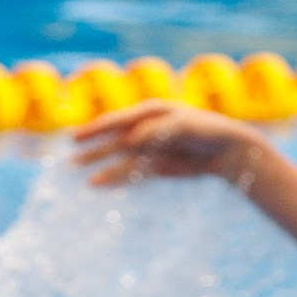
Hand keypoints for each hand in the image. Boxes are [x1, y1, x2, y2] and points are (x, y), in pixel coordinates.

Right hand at [71, 101, 267, 186]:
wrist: (228, 150)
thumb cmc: (208, 131)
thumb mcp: (185, 127)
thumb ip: (157, 131)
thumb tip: (129, 140)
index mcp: (150, 112)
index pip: (117, 120)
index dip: (95, 129)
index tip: (76, 138)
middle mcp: (146, 129)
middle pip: (112, 139)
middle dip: (91, 149)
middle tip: (69, 159)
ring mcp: (150, 148)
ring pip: (119, 157)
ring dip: (100, 165)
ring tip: (81, 175)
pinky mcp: (157, 166)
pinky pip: (132, 172)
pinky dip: (116, 178)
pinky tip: (100, 184)